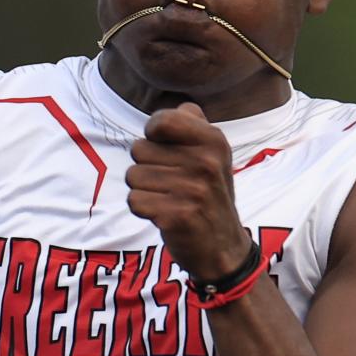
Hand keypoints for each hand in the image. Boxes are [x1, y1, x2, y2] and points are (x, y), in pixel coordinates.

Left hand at [126, 102, 249, 279]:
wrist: (222, 248)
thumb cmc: (209, 195)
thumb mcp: (214, 156)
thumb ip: (195, 126)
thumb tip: (181, 106)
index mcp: (214, 141)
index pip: (160, 121)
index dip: (153, 135)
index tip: (167, 151)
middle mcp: (206, 163)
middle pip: (139, 149)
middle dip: (147, 167)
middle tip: (172, 184)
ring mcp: (193, 190)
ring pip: (133, 175)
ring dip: (144, 190)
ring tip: (169, 200)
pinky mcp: (177, 217)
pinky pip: (135, 201)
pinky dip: (143, 210)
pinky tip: (164, 215)